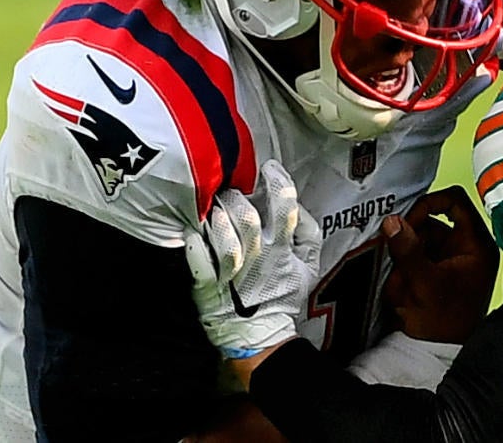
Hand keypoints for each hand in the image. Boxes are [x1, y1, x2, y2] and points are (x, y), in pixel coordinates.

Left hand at [185, 159, 320, 359]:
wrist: (258, 334)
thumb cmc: (281, 296)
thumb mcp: (309, 267)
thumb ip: (310, 235)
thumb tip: (300, 207)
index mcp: (281, 250)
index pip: (285, 208)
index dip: (278, 182)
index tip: (269, 168)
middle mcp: (257, 257)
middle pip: (247, 216)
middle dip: (237, 197)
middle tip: (231, 190)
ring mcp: (231, 271)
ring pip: (223, 233)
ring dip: (217, 216)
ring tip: (213, 208)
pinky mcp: (208, 284)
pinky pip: (199, 259)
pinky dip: (194, 242)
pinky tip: (192, 231)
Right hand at [382, 186, 498, 342]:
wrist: (446, 352)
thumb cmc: (445, 321)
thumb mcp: (423, 283)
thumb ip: (407, 250)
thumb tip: (391, 221)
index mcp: (475, 243)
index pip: (454, 200)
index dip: (428, 203)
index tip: (408, 221)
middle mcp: (466, 246)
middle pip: (431, 221)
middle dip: (410, 241)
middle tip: (398, 259)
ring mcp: (452, 258)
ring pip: (420, 240)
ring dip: (405, 258)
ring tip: (404, 285)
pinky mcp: (439, 269)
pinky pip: (417, 256)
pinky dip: (406, 269)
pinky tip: (405, 290)